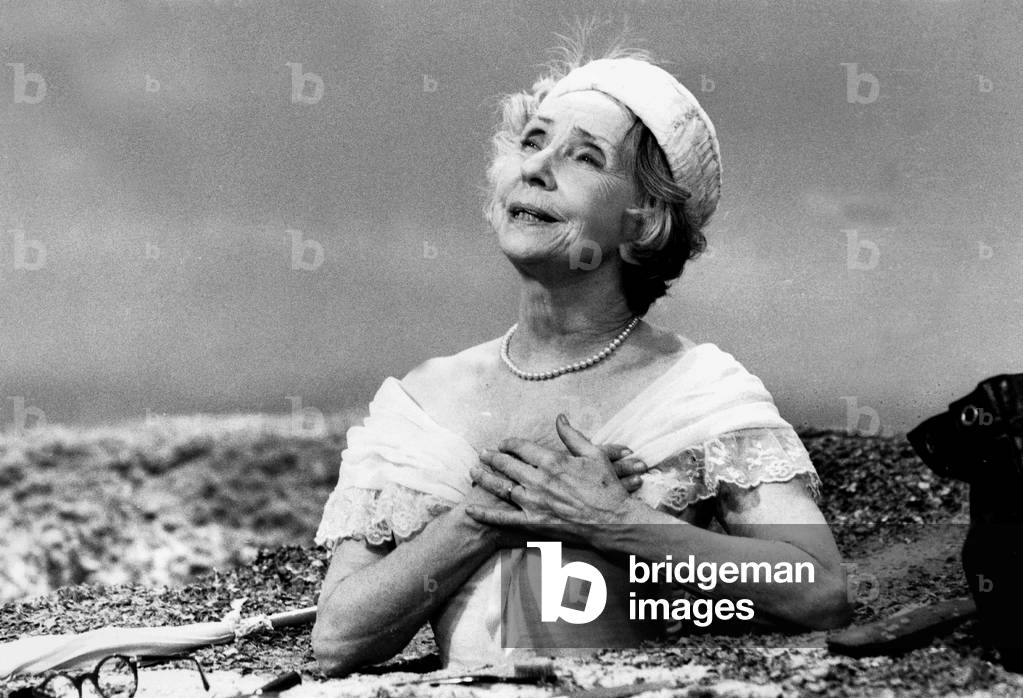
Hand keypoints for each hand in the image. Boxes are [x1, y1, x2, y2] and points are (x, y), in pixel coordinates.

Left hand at [465, 414, 648, 543]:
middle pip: (507, 465)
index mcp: (552, 461)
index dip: (510, 443)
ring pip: (501, 487)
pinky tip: (471, 510)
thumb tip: (560, 417)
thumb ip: (572, 435)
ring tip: (473, 472)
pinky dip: (486, 514)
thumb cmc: (607, 487)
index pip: (521, 447)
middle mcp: (539, 480)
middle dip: (492, 457)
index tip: (504, 443)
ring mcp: (534, 502)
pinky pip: (504, 519)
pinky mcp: (534, 523)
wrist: (614, 521)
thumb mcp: (594, 454)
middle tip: (482, 454)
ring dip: (484, 478)